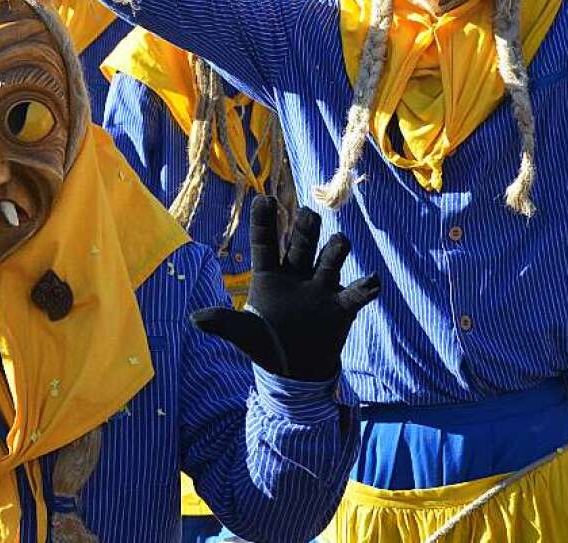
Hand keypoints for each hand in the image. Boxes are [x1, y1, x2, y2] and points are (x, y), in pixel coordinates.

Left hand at [192, 196, 379, 381]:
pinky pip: (356, 293)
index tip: (264, 199)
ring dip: (336, 249)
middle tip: (308, 214)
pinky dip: (365, 287)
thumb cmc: (267, 343)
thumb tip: (194, 318)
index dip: (264, 222)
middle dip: (306, 229)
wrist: (296, 369)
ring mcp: (322, 286)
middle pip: (302, 244)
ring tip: (340, 242)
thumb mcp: (244, 333)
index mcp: (269, 274)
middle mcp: (297, 273)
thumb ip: (223, 323)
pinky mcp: (342, 305)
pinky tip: (372, 281)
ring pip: (330, 259)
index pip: (265, 243)